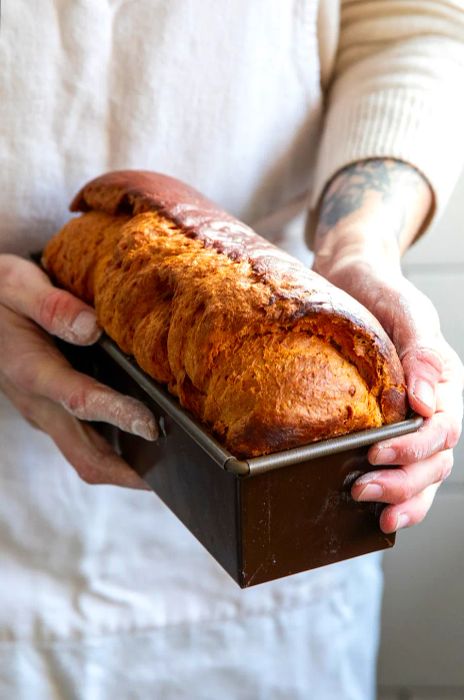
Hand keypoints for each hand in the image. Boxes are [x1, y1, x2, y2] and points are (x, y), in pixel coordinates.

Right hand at [0, 254, 157, 489]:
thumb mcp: (16, 284)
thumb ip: (52, 305)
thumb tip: (93, 328)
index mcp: (30, 370)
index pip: (78, 400)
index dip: (116, 414)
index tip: (150, 425)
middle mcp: (39, 403)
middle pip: (85, 455)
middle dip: (128, 472)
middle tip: (173, 474)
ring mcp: (44, 413)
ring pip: (86, 456)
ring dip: (124, 468)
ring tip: (169, 464)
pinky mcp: (51, 412)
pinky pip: (84, 443)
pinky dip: (115, 451)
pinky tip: (143, 439)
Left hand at [312, 159, 462, 532]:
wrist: (352, 281)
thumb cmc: (379, 292)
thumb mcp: (404, 310)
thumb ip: (422, 353)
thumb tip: (430, 403)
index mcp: (445, 383)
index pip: (443, 429)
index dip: (414, 449)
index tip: (376, 453)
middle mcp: (434, 408)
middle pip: (435, 461)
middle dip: (404, 484)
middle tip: (362, 490)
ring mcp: (414, 422)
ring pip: (424, 475)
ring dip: (403, 498)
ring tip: (375, 515)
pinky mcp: (389, 428)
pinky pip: (403, 470)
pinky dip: (397, 495)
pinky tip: (375, 513)